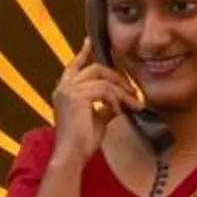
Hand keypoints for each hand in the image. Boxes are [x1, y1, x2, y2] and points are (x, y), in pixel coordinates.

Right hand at [50, 37, 143, 167]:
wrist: (72, 155)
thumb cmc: (81, 142)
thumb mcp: (96, 118)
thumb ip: (105, 106)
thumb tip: (119, 102)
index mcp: (64, 91)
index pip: (74, 65)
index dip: (83, 53)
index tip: (90, 40)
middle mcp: (64, 87)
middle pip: (95, 68)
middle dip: (116, 76)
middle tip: (131, 90)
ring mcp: (69, 90)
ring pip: (103, 78)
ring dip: (121, 91)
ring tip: (132, 103)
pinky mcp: (77, 96)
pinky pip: (104, 90)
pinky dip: (116, 99)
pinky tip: (119, 111)